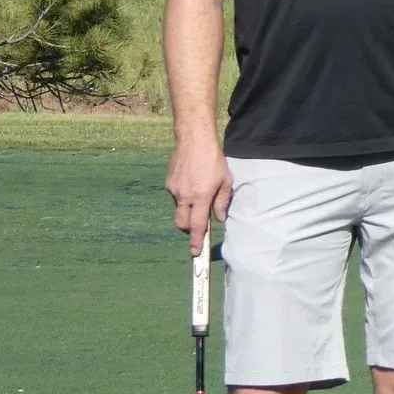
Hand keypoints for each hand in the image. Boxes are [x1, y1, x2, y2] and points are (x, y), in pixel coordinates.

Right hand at [166, 138, 231, 254]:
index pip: (196, 226)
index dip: (195, 241)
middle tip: (196, 226)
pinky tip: (192, 183)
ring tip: (199, 194)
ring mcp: (173, 190)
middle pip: (181, 223)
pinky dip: (183, 197)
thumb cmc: (214, 160)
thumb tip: (219, 218)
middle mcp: (184, 196)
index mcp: (200, 197)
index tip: (195, 253)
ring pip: (178, 209)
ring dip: (187, 210)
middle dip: (187, 229)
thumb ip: (222, 201)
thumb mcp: (225, 180)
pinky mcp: (168, 183)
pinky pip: (175, 197)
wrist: (194, 141)